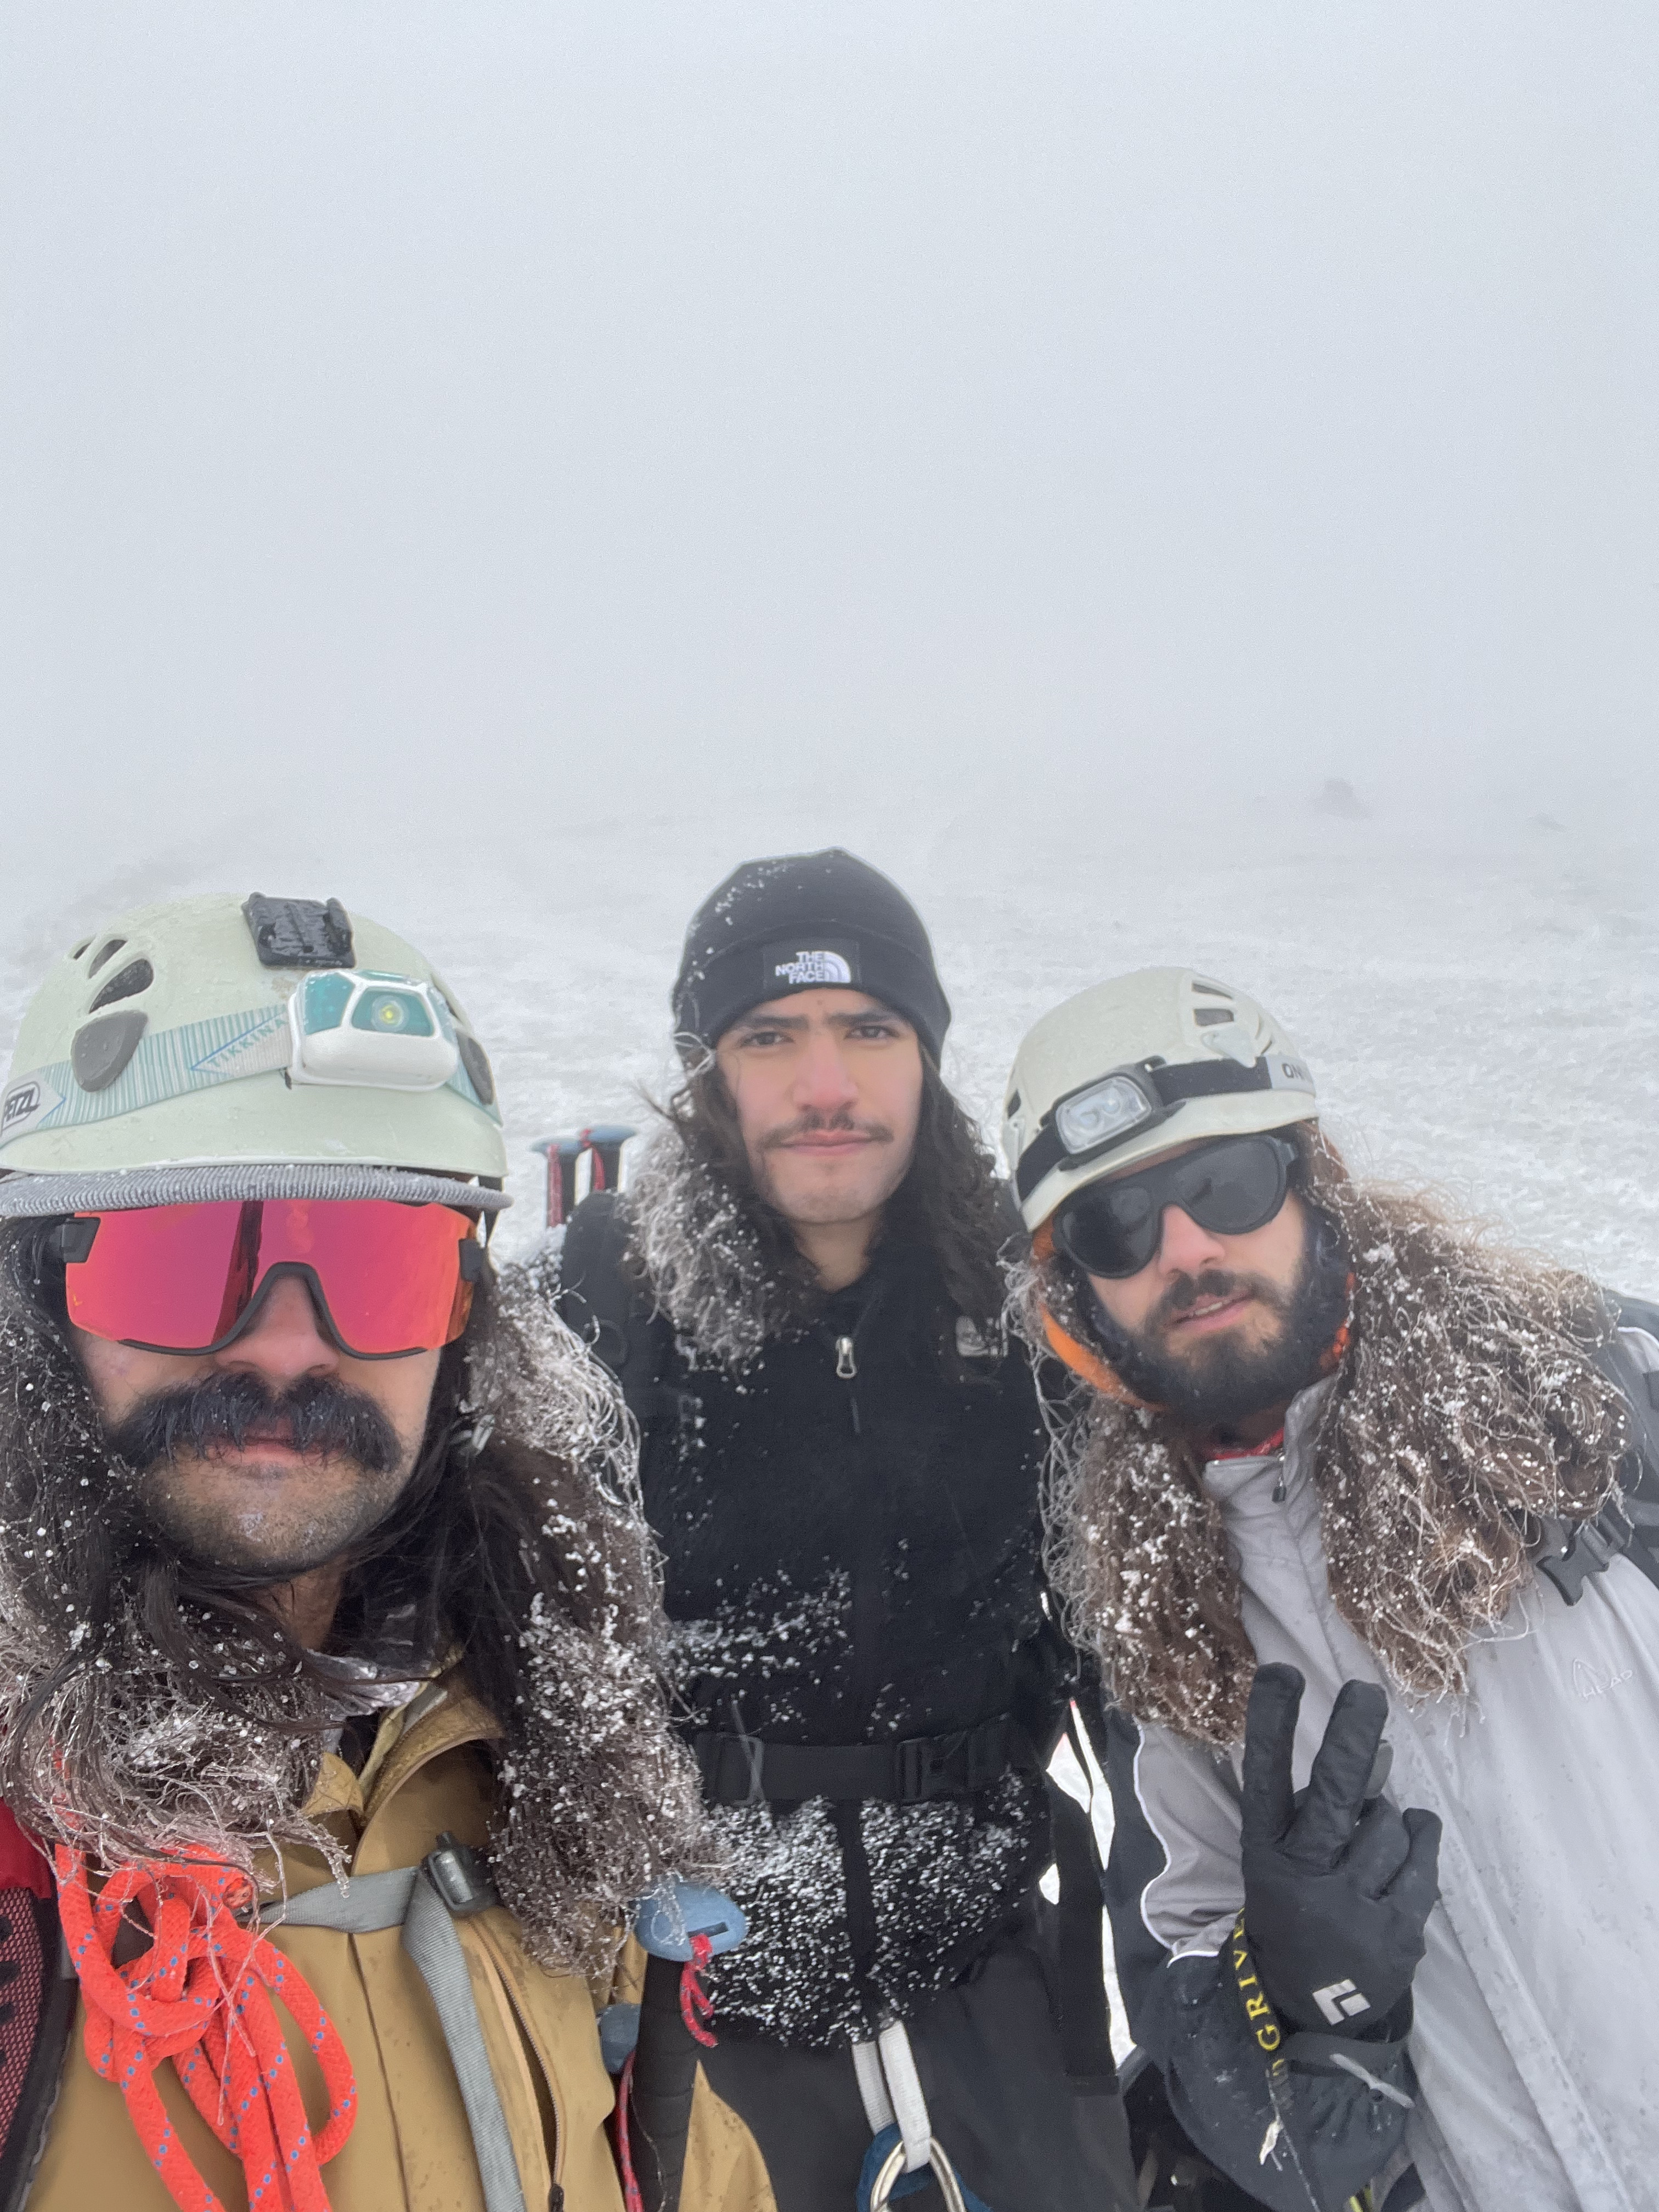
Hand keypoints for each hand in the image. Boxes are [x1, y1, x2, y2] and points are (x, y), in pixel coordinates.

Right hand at [1239, 1664, 1440, 2035]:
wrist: (1308, 2005)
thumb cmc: (1299, 1905)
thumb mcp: (1290, 1855)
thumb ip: (1322, 1804)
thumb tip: (1382, 1749)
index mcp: (1266, 1854)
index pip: (1263, 1777)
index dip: (1271, 1723)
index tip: (1282, 1671)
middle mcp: (1303, 1878)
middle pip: (1331, 1794)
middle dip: (1350, 1737)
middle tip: (1365, 1693)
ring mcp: (1352, 1910)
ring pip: (1387, 1823)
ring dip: (1387, 1822)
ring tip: (1371, 1847)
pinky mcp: (1398, 1935)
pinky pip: (1422, 1858)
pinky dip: (1418, 1844)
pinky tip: (1404, 1852)